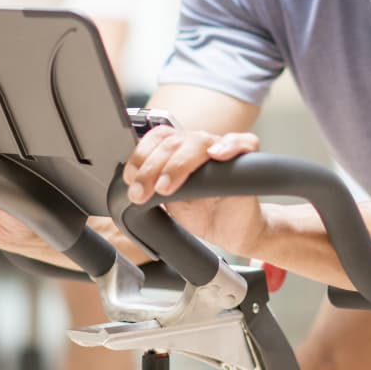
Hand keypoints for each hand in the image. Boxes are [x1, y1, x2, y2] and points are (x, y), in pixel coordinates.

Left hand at [122, 126, 267, 255]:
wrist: (231, 230)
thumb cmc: (202, 213)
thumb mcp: (168, 202)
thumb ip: (150, 188)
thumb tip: (125, 188)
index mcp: (178, 151)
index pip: (157, 138)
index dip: (141, 155)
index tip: (131, 179)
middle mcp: (198, 145)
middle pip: (173, 141)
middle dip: (151, 168)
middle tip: (141, 193)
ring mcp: (222, 150)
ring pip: (199, 141)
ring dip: (178, 164)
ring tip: (166, 186)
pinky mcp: (245, 161)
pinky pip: (244, 142)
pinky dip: (230, 145)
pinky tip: (217, 155)